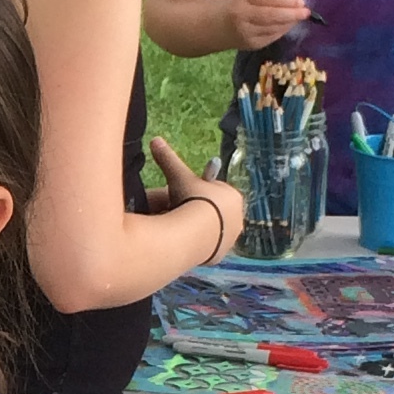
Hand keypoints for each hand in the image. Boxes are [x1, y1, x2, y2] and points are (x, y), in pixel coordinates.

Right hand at [147, 136, 243, 259]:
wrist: (198, 233)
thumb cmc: (193, 200)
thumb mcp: (180, 177)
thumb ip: (169, 160)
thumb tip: (155, 139)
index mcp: (233, 195)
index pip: (212, 192)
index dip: (194, 193)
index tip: (180, 196)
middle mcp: (238, 217)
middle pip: (210, 212)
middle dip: (194, 211)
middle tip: (175, 212)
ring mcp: (231, 238)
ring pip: (208, 230)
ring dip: (194, 228)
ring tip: (178, 228)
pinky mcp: (222, 254)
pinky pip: (206, 247)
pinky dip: (196, 244)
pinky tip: (183, 242)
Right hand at [224, 0, 313, 50]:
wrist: (217, 26)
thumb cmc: (238, 2)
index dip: (286, 0)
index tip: (301, 1)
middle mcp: (242, 16)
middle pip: (271, 15)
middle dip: (292, 14)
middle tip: (305, 12)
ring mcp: (246, 33)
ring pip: (274, 28)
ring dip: (290, 23)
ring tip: (298, 17)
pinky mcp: (251, 45)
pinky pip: (272, 37)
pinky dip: (283, 30)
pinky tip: (287, 24)